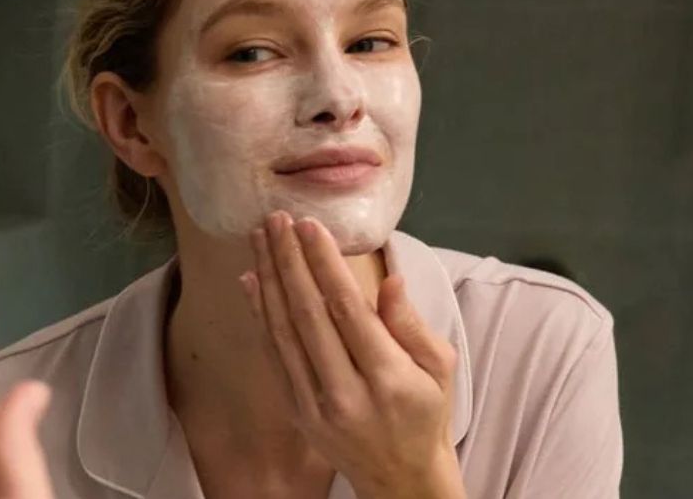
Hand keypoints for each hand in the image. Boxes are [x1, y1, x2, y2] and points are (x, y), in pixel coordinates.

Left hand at [238, 212, 464, 498]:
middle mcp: (345, 392)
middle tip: (277, 220)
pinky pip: (273, 354)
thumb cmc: (426, 413)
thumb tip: (390, 280)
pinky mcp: (296, 409)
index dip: (325, 265)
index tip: (310, 226)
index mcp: (388, 378)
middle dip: (289, 261)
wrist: (400, 477)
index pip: (348, 310)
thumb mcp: (440, 368)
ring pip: (283, 332)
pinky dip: (260, 315)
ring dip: (268, 279)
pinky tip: (253, 281)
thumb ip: (412, 324)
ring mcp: (315, 404)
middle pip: (307, 315)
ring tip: (260, 239)